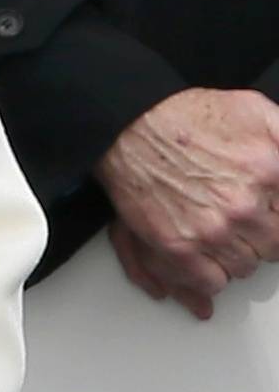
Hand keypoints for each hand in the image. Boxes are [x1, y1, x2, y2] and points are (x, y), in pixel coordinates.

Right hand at [97, 88, 278, 319]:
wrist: (128, 124)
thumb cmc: (186, 116)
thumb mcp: (255, 108)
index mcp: (270, 172)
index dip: (275, 214)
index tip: (266, 212)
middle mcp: (243, 206)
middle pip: (273, 247)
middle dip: (261, 236)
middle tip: (244, 223)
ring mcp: (210, 230)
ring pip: (245, 267)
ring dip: (237, 255)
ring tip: (221, 235)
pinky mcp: (176, 246)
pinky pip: (210, 282)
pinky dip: (212, 276)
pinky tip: (207, 257)